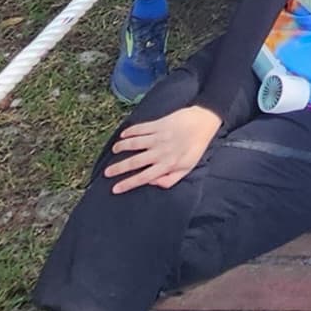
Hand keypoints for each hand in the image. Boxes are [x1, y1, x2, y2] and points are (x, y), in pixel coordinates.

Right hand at [103, 105, 217, 193]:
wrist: (204, 122)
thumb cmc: (196, 147)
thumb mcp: (188, 168)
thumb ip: (171, 179)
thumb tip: (153, 184)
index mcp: (168, 164)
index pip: (143, 177)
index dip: (128, 184)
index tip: (115, 189)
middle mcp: (160, 152)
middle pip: (134, 162)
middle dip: (118, 168)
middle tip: (106, 172)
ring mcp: (158, 137)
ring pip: (134, 144)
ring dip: (121, 147)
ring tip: (114, 151)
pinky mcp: (158, 124)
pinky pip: (140, 128)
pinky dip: (130, 132)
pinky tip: (123, 135)